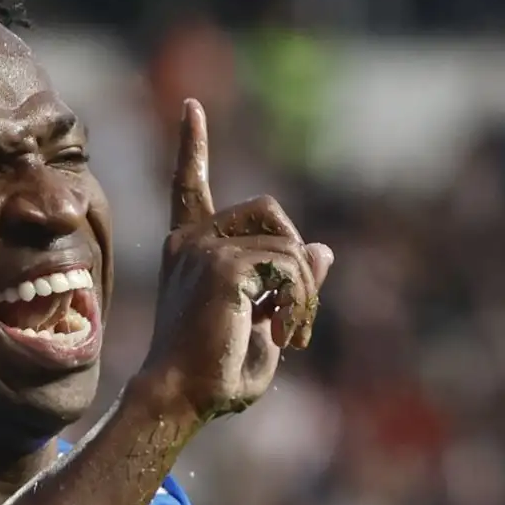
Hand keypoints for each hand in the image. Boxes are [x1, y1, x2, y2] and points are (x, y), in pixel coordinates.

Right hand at [136, 99, 333, 421]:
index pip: (188, 187)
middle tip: (294, 315)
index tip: (192, 107)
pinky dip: (301, 300)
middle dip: (294, 257)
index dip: (190, 147)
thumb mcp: (263, 323)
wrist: (181, 398)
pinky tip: (287, 331)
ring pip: (286, 242)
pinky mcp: (223, 265)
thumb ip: (287, 284)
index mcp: (189, 251)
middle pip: (268, 211)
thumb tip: (323, 248)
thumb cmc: (213, 375)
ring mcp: (206, 249)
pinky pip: (289, 265)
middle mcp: (192, 242)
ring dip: (303, 288)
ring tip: (292, 331)